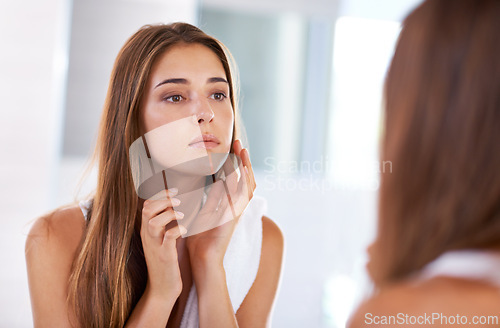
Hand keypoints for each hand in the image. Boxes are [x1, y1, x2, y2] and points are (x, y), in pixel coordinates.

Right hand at [140, 188, 185, 298]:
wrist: (162, 288)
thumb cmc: (165, 262)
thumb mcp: (160, 240)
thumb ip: (164, 224)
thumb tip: (174, 207)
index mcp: (147, 231)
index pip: (146, 205)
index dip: (160, 195)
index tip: (174, 191)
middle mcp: (148, 236)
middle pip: (147, 209)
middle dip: (163, 199)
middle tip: (178, 199)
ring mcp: (155, 246)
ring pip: (153, 222)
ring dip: (169, 214)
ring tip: (181, 214)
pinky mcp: (165, 256)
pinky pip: (168, 238)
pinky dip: (177, 230)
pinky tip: (184, 229)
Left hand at [186, 139, 255, 266]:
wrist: (203, 259)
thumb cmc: (202, 239)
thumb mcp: (206, 212)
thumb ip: (213, 198)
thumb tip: (217, 182)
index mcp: (229, 204)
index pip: (237, 179)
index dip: (238, 163)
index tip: (234, 148)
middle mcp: (236, 206)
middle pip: (246, 179)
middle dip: (244, 160)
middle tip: (240, 143)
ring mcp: (237, 212)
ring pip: (247, 185)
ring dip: (245, 167)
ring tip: (242, 151)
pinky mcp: (234, 217)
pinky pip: (241, 197)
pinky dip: (242, 183)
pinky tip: (239, 170)